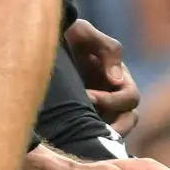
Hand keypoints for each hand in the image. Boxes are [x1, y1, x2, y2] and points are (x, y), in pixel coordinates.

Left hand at [65, 19, 140, 135]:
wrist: (39, 40)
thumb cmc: (66, 32)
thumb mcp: (84, 32)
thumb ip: (107, 48)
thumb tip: (116, 81)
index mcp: (118, 77)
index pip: (129, 98)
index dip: (112, 100)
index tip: (87, 95)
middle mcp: (113, 94)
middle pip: (128, 120)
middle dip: (112, 124)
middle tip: (87, 124)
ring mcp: (99, 108)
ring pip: (113, 131)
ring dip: (102, 135)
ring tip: (82, 135)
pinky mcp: (82, 117)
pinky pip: (93, 134)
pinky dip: (87, 138)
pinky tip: (70, 136)